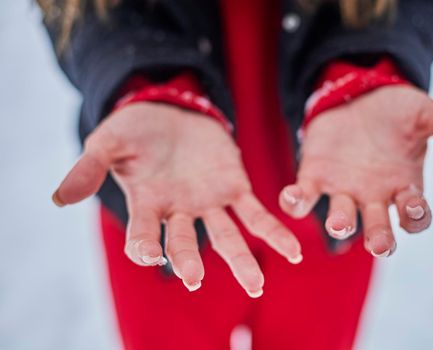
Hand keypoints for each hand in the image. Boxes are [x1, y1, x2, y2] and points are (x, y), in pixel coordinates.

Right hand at [53, 103, 301, 296]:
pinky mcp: (235, 188)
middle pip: (186, 242)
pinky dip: (273, 233)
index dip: (144, 246)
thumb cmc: (136, 130)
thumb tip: (59, 198)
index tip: (149, 253)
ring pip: (226, 237)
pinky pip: (255, 215)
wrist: (171, 109)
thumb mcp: (108, 141)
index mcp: (146, 204)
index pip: (142, 235)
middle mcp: (179, 211)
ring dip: (240, 261)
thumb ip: (89, 168)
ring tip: (256, 285)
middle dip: (191, 259)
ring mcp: (209, 203)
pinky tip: (293, 252)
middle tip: (196, 278)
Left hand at [279, 86, 432, 256]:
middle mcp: (373, 196)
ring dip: (339, 224)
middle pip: (378, 229)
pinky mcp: (315, 176)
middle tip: (379, 245)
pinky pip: (303, 197)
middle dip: (380, 240)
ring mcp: (343, 189)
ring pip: (341, 218)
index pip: (415, 216)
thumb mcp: (425, 112)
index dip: (415, 217)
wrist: (357, 96)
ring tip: (339, 224)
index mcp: (404, 186)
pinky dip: (295, 202)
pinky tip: (290, 198)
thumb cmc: (396, 112)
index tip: (412, 205)